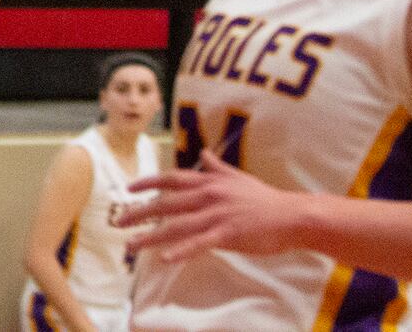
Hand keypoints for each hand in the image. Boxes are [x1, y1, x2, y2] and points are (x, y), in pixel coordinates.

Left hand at [117, 150, 302, 262]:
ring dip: (151, 236)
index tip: (128, 189)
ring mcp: (217, 214)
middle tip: (119, 222)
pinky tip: (164, 258)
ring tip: (131, 246)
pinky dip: (181, 250)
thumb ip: (217, 167)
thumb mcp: (238, 177)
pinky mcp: (228, 233)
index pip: (172, 178)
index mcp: (210, 182)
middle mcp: (209, 195)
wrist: (293, 215)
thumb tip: (204, 152)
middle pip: (167, 202)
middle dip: (140, 213)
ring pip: (176, 225)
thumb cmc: (265, 199)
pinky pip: (199, 243)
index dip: (148, 182)